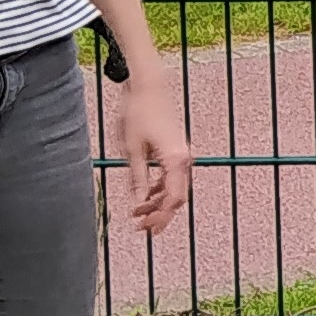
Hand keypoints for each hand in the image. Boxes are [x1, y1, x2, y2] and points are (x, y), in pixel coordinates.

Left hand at [115, 85, 194, 236]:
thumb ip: (136, 179)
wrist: (147, 87)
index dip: (159, 218)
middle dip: (159, 214)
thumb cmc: (138, 113)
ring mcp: (182, 154)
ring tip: (138, 213)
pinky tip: (145, 194)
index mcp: (175, 161)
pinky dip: (160, 189)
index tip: (144, 229)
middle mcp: (184, 160)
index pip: (172, 200)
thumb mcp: (131, 150)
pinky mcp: (176, 150)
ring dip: (158, 202)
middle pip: (177, 198)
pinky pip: (173, 177)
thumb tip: (137, 203)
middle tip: (141, 227)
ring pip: (175, 189)